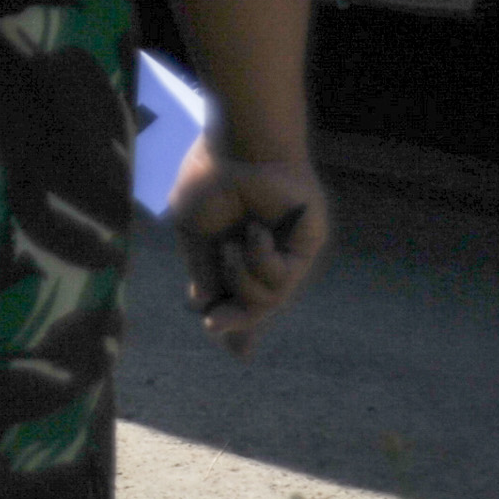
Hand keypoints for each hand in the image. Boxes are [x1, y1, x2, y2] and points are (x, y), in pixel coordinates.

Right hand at [168, 141, 329, 354]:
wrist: (238, 149)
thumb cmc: (209, 180)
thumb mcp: (192, 233)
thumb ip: (202, 271)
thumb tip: (204, 305)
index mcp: (230, 248)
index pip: (232, 293)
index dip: (232, 320)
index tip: (232, 349)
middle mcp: (259, 253)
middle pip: (256, 306)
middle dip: (238, 322)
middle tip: (216, 329)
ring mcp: (284, 252)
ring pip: (268, 299)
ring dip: (244, 283)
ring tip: (231, 252)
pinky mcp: (305, 248)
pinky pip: (284, 279)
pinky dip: (263, 263)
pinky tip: (256, 236)